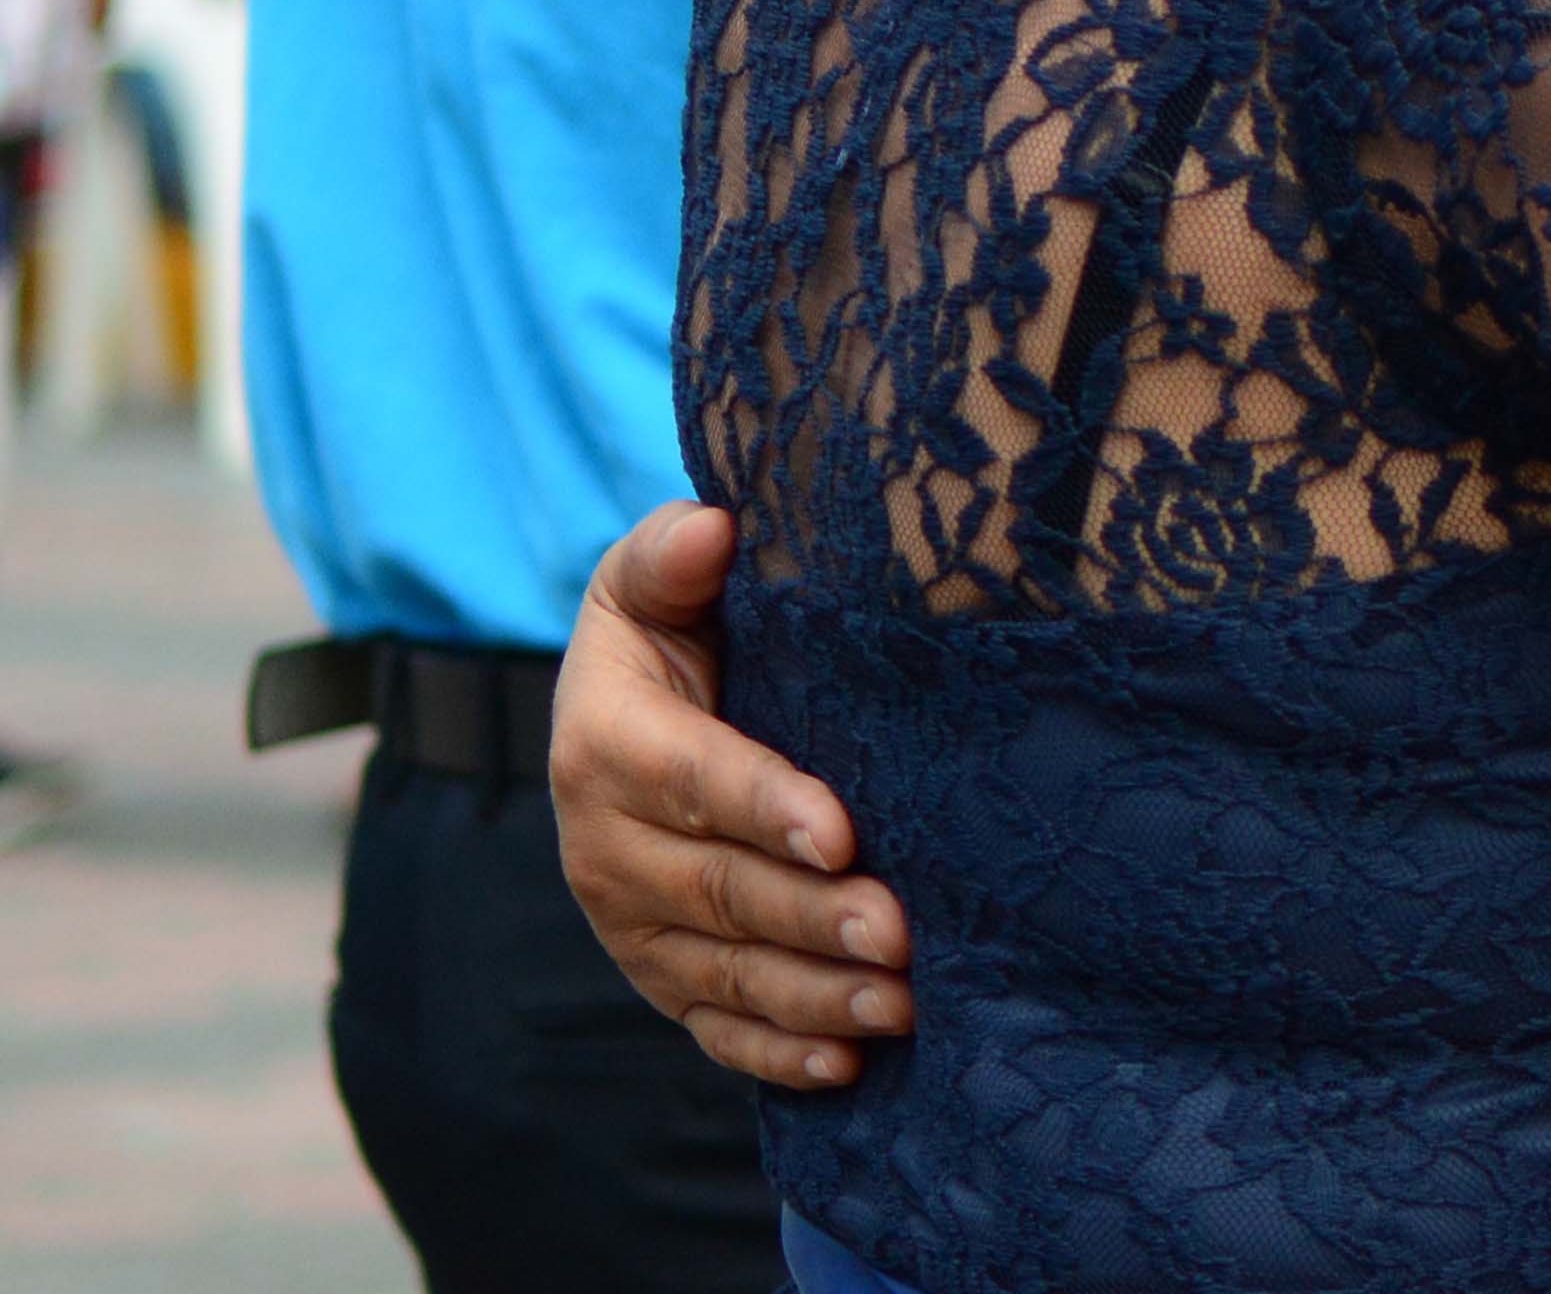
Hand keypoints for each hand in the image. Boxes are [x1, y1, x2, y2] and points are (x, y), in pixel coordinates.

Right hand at [548, 503, 912, 1086]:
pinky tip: (847, 1066)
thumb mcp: (655, 580)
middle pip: (718, 890)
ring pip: (724, 972)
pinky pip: (714, 1026)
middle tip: (901, 933)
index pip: (692, 780)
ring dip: (814, 995)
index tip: (843, 832)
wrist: (632, 712)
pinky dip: (777, 1052)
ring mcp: (635, 923)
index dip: (766, 807)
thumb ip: (673, 554)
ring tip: (901, 1004)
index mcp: (607, 746)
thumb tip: (710, 527)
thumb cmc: (674, 627)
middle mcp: (607, 848)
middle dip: (811, 918)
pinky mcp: (664, 973)